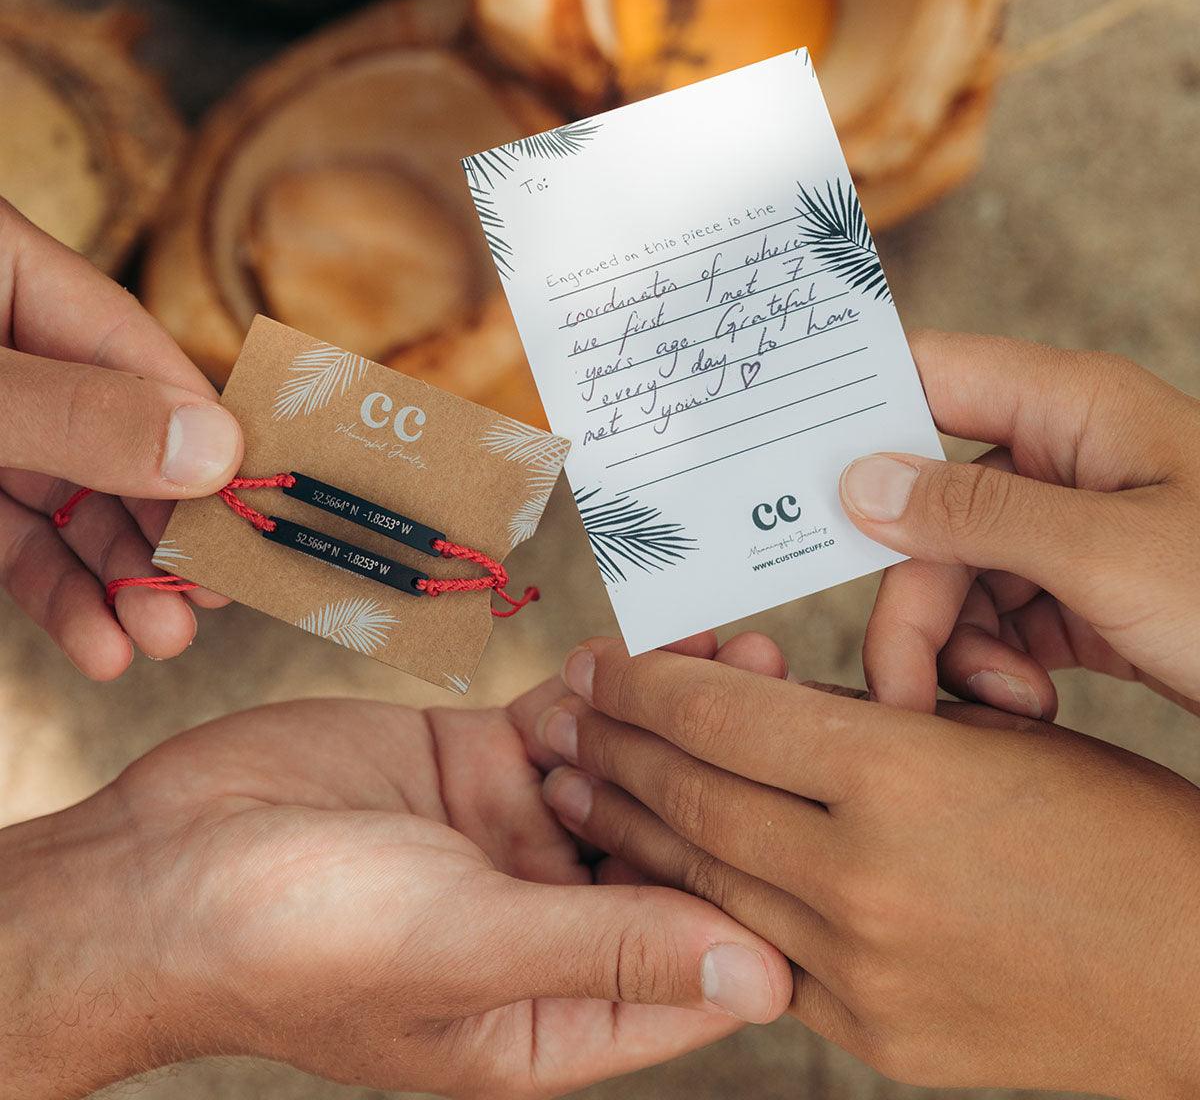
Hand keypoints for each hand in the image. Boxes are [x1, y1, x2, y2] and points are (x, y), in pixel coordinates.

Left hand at [0, 200, 243, 678]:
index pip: (142, 360)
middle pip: (118, 440)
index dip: (205, 443)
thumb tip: (219, 449)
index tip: (256, 518)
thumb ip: (74, 413)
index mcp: (6, 268)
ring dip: (113, 580)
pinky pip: (13, 532)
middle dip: (159, 533)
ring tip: (151, 646)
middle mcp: (6, 341)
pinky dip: (51, 589)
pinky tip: (92, 643)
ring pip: (69, 499)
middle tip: (201, 606)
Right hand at [0, 680, 790, 1099]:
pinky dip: (603, 693)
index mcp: (557, 1008)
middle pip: (672, 855)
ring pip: (629, 777)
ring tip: (743, 658)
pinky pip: (563, 726)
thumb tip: (764, 976)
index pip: (698, 968)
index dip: (769, 901)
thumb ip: (609, 952)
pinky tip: (646, 655)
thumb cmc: (293, 942)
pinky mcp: (478, 767)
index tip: (837, 826)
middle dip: (733, 785)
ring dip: (679, 726)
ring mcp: (514, 839)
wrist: (162, 863)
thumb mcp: (462, 949)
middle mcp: (548, 924)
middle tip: (796, 704)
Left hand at [538, 639, 1199, 1097]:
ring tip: (573, 785)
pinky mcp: (870, 1032)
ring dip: (631, 825)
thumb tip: (758, 715)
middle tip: (567, 713)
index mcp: (896, 777)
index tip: (608, 661)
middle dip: (619, 746)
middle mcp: (860, 877)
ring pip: (705, 876)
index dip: (653, 682)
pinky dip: (697, 900)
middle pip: (696, 795)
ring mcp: (859, 968)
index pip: (726, 716)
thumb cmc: (1112, 823)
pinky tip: (654, 866)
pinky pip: (755, 948)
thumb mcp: (986, 734)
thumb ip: (860, 725)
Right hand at [837, 331, 1199, 717]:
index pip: (925, 374)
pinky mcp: (1083, 594)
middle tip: (902, 687)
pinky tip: (1030, 708)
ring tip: (1003, 709)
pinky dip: (996, 667)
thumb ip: (976, 514)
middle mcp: (1058, 458)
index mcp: (1068, 409)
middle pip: (922, 507)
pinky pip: (998, 620)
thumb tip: (858, 483)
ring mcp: (1069, 529)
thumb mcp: (1112, 554)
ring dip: (956, 648)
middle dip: (910, 600)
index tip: (779, 466)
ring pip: (952, 575)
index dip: (849, 408)